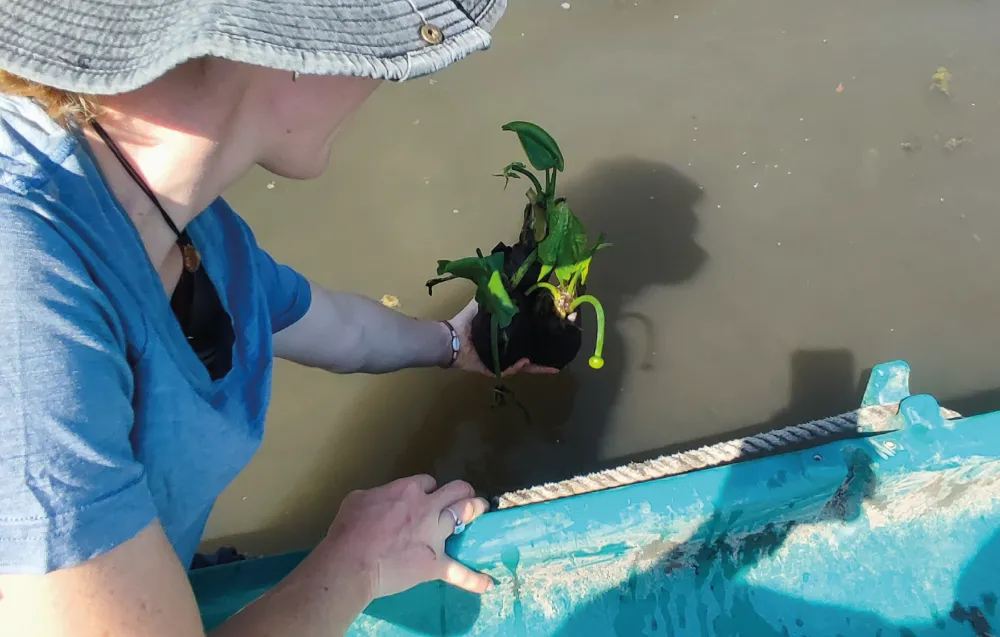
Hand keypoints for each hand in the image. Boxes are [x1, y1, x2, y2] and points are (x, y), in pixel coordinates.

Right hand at [323, 475, 491, 599]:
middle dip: (463, 491)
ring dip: (475, 510)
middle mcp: (427, 508)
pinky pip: (459, 572)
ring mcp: (434, 535)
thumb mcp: (358, 499)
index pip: (428, 482)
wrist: (352, 562)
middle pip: (456, 491)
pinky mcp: (435, 562)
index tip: (425, 494)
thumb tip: (380, 500)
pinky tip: (488, 582)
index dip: (428, 488)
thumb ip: (377, 495)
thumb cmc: (349, 530)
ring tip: (482, 509)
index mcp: (408, 490)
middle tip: (466, 494)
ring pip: (464, 514)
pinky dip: (473, 578)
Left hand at [447, 299, 559, 376]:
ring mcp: (498, 361)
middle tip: (558, 362)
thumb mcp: (482, 305)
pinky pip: (507, 370)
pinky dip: (516, 367)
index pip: (525, 338)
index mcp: (503, 336)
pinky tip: (525, 362)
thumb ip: (495, 296)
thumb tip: (509, 279)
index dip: (539, 339)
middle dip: (543, 361)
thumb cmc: (464, 321)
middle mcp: (503, 350)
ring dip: (534, 366)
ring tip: (549, 366)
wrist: (449, 338)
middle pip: (528, 357)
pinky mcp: (491, 370)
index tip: (554, 335)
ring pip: (521, 366)